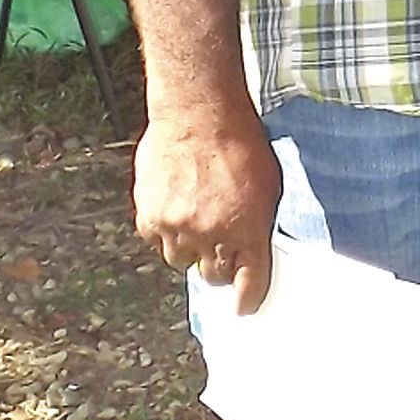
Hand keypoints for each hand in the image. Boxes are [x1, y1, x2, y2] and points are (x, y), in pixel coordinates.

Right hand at [132, 105, 282, 313]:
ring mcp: (178, 227)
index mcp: (248, 230)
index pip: (249, 283)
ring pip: (181, 260)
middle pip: (213, 275)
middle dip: (219, 263)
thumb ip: (259, 223)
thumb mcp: (269, 185)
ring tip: (195, 217)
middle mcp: (212, 235)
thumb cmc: (240, 141)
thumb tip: (253, 249)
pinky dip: (164, 230)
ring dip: (189, 246)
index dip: (247, 299)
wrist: (199, 112)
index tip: (244, 307)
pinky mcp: (150, 216)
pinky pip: (156, 240)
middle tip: (220, 244)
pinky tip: (174, 207)